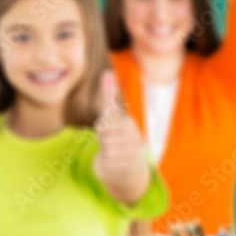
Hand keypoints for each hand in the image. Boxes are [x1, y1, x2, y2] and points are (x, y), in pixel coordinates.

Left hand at [93, 72, 149, 194]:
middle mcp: (134, 136)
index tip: (106, 130)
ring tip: (113, 150)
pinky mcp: (130, 163)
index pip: (105, 123)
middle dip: (102, 139)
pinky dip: (108, 160)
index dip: (101, 128)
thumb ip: (109, 95)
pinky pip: (109, 159)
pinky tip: (116, 159)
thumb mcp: (111, 115)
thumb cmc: (116, 134)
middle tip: (109, 142)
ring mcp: (134, 150)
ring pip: (106, 148)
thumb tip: (107, 72)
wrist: (128, 163)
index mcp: (129, 123)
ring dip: (105, 150)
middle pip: (104, 135)